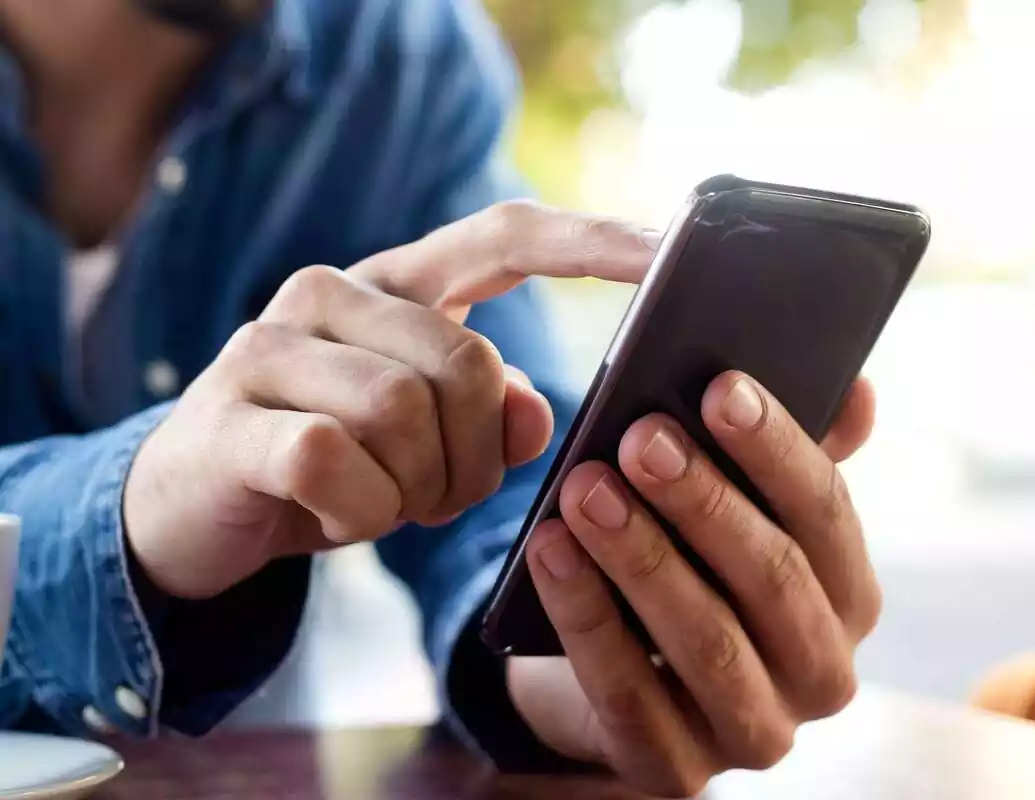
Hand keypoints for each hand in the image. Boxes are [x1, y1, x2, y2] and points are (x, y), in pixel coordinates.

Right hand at [124, 201, 656, 598]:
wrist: (192, 510)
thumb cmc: (332, 467)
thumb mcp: (429, 446)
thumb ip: (494, 418)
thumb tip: (541, 413)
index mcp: (396, 286)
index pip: (506, 237)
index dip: (591, 240)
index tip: (671, 245)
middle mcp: (332, 292)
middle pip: (469, 363)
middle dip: (477, 458)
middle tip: (441, 496)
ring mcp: (270, 345)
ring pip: (404, 413)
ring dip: (416, 491)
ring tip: (383, 505)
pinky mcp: (229, 414)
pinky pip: (337, 462)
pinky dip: (358, 514)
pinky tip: (334, 517)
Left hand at [509, 373, 878, 796]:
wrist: (616, 674)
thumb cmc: (691, 570)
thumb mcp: (741, 511)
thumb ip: (791, 456)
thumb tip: (857, 390)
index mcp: (848, 597)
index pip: (828, 514)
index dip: (777, 449)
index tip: (720, 389)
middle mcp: (822, 673)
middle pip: (772, 577)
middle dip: (703, 501)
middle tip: (639, 438)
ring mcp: (756, 732)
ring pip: (708, 641)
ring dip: (641, 557)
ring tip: (585, 489)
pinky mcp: (677, 771)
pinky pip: (629, 694)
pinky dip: (587, 617)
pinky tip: (550, 553)